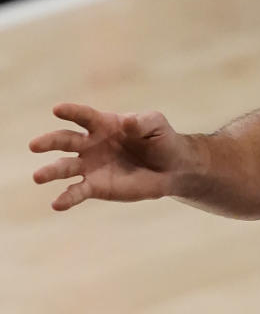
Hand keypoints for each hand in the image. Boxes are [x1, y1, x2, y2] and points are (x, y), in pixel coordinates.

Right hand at [30, 103, 186, 210]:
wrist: (170, 168)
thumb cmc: (160, 140)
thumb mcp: (156, 124)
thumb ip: (143, 122)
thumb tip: (128, 123)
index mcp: (103, 124)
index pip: (83, 116)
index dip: (71, 112)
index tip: (57, 109)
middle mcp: (90, 144)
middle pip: (65, 140)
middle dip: (49, 142)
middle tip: (34, 145)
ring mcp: (90, 166)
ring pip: (65, 167)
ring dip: (51, 171)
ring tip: (38, 176)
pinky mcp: (96, 187)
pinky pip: (77, 192)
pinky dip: (66, 198)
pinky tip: (56, 204)